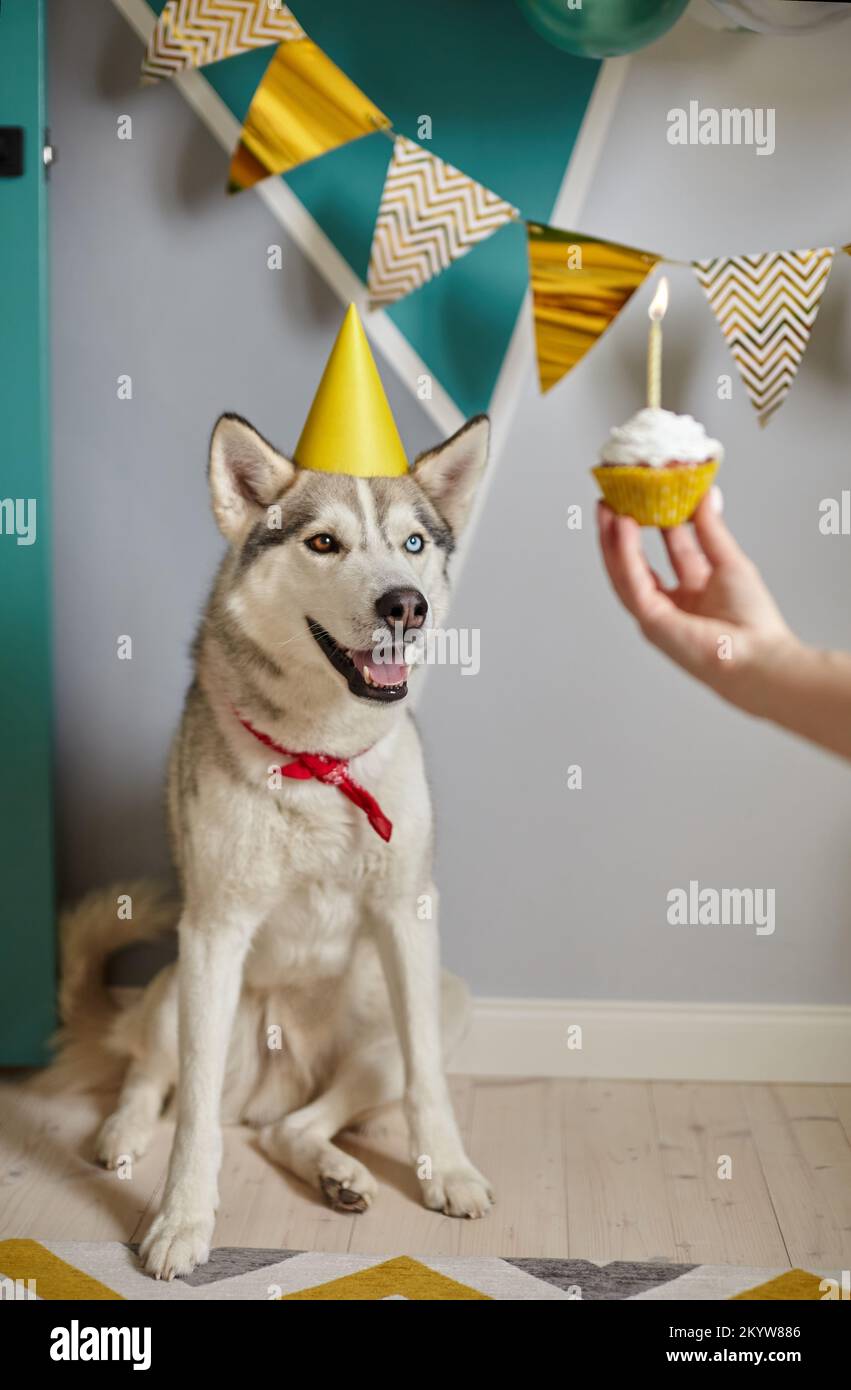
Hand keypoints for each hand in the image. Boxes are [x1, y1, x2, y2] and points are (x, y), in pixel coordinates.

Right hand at [597, 489, 797, 711]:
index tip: (649, 495)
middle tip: (612, 499)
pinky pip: (632, 581)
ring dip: (612, 540)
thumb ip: (711, 530)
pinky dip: (625, 553)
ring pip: (624, 573)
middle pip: (636, 563)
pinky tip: (623, 526)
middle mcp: (670, 605)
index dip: (656, 524)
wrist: (758, 658)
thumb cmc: (752, 623)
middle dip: (621, 532)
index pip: (667, 552)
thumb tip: (706, 494)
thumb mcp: (729, 562)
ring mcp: (656, 616)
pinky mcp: (650, 621)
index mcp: (692, 594)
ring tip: (606, 508)